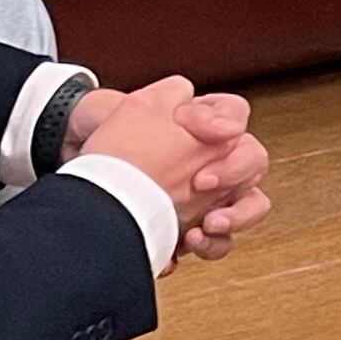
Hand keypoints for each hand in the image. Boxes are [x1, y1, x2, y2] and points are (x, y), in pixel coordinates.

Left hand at [70, 76, 272, 263]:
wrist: (88, 190)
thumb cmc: (111, 147)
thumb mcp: (138, 108)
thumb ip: (175, 94)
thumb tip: (202, 104)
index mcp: (202, 131)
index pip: (237, 119)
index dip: (229, 127)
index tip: (207, 137)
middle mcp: (211, 163)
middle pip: (252, 164)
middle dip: (236, 174)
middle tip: (203, 183)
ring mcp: (206, 198)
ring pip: (246, 208)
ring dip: (235, 217)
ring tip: (206, 225)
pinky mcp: (192, 231)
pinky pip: (217, 242)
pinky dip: (208, 246)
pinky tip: (185, 245)